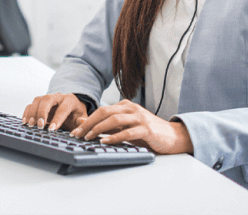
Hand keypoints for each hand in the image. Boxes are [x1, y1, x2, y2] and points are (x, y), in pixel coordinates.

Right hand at [22, 93, 87, 131]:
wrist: (71, 107)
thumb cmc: (76, 114)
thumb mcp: (82, 118)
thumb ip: (81, 123)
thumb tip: (78, 129)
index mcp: (70, 100)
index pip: (63, 108)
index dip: (57, 119)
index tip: (52, 129)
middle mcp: (58, 97)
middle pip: (47, 99)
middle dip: (42, 112)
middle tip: (39, 125)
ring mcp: (48, 99)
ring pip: (38, 100)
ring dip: (33, 112)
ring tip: (31, 125)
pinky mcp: (40, 103)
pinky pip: (31, 104)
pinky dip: (27, 112)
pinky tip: (25, 121)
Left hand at [71, 99, 193, 154]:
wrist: (173, 136)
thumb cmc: (148, 132)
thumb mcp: (125, 126)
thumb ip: (108, 124)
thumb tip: (85, 123)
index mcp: (126, 106)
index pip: (102, 110)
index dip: (87, 120)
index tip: (75, 132)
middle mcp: (132, 109)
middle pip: (105, 112)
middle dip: (89, 124)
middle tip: (77, 135)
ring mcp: (140, 118)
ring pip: (115, 120)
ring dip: (99, 129)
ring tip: (88, 138)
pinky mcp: (147, 129)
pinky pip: (127, 132)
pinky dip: (115, 137)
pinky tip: (106, 142)